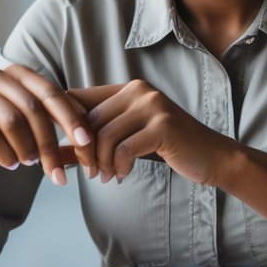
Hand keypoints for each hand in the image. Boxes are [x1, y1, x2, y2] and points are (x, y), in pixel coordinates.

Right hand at [0, 64, 96, 184]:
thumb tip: (94, 145)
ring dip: (26, 148)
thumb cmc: (14, 133)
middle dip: (49, 143)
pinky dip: (4, 153)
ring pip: (11, 121)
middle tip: (58, 172)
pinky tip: (11, 164)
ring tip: (31, 164)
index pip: (52, 94)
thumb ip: (65, 130)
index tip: (86, 143)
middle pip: (33, 109)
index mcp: (22, 74)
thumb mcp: (40, 127)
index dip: (70, 118)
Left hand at [69, 80, 232, 184]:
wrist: (211, 156)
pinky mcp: (162, 126)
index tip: (63, 151)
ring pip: (104, 136)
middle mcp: (139, 90)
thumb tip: (54, 154)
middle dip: (83, 152)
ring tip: (107, 177)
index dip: (65, 125)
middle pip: (89, 121)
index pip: (80, 99)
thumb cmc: (168, 148)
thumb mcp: (128, 141)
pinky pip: (123, 149)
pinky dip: (119, 166)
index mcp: (128, 88)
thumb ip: (94, 142)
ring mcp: (152, 106)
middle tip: (90, 173)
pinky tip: (123, 175)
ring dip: (101, 163)